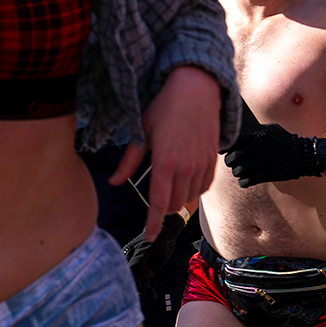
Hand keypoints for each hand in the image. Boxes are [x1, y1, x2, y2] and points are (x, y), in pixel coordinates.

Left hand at [112, 66, 221, 232]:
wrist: (197, 90)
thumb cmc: (165, 108)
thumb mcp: (141, 132)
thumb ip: (128, 162)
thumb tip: (113, 182)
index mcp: (165, 163)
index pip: (158, 204)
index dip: (153, 224)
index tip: (150, 236)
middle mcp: (185, 169)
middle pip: (173, 205)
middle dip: (162, 208)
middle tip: (155, 198)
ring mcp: (201, 166)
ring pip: (188, 198)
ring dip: (177, 199)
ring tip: (170, 184)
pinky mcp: (212, 161)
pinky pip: (203, 188)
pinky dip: (193, 191)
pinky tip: (185, 181)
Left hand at [223, 121, 325, 186]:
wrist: (302, 155)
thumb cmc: (286, 141)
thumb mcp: (272, 129)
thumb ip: (257, 131)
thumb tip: (244, 132)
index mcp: (255, 137)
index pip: (232, 141)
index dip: (227, 147)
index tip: (225, 151)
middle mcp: (255, 149)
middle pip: (232, 158)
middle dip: (231, 162)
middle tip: (234, 163)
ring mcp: (259, 163)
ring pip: (237, 171)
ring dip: (238, 172)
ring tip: (242, 172)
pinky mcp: (264, 175)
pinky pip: (245, 181)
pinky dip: (243, 182)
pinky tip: (247, 180)